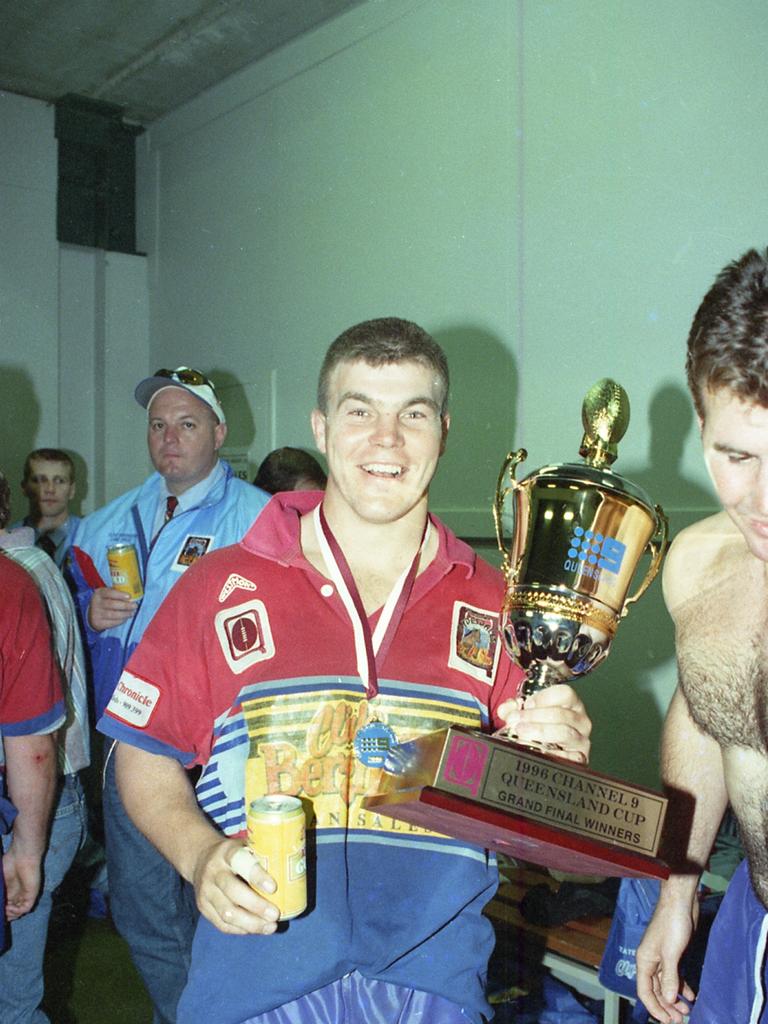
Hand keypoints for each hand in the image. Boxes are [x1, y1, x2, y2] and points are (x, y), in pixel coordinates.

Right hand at [3, 843, 41, 920]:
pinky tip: (9, 907)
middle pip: (12, 911)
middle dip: (4, 915)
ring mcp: (25, 895)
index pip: (5, 905)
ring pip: (18, 911)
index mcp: (10, 891)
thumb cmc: (8, 864)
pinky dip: (17, 911)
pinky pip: (26, 908)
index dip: (1, 911)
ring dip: (10, 915)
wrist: (22, 856)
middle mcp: (18, 894)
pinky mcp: (32, 894)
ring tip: (2, 911)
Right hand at [88, 587, 136, 630]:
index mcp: (99, 593)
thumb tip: (133, 594)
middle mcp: (96, 603)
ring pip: (112, 614)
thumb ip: (117, 593)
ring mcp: (96, 614)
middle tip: (134, 606)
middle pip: (111, 604)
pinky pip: (111, 623)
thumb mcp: (108, 594)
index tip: (129, 596)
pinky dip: (121, 620)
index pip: (109, 593)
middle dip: (125, 605)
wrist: (92, 613)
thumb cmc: (105, 601)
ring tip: (132, 612)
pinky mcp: (98, 623)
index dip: (119, 595)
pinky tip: (126, 618)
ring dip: (125, 614)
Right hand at [191, 837, 280, 935]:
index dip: (257, 875)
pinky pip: (222, 924)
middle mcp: (213, 871)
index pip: (241, 862)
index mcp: (227, 852)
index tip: (274, 887)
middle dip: (256, 906)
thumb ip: (263, 853)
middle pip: (233, 891)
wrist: (200, 858)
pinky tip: (256, 929)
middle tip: (276, 914)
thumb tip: (294, 865)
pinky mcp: (203, 908)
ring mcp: (205, 891)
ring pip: (227, 912)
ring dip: (251, 923)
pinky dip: (241, 929)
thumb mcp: (245, 845)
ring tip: (270, 927)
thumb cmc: (234, 854)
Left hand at [497, 684, 591, 762]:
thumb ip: (513, 709)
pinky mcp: (580, 759)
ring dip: (539, 732)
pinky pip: (568, 756)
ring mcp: (582, 740)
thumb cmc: (542, 729)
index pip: (565, 693)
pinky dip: (550, 753)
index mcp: (572, 704)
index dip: (542, 698)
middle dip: (533, 716)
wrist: (552, 754)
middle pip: (560, 713)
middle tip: (516, 722)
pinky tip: (537, 751)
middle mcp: (581, 720)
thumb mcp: (527, 715)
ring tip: (521, 734)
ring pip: (564, 732)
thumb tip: (507, 709)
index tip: (526, 705)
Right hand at [636, 895, 697, 1022]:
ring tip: (687, 1011)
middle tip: (680, 1019)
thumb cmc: (672, 924)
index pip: (644, 991)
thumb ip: (669, 977)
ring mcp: (662, 957)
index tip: (667, 1021)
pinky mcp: (673, 953)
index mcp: (644, 960)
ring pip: (666, 984)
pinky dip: (682, 986)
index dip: (655, 1008)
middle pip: (655, 990)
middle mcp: (651, 961)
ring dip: (675, 998)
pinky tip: (691, 995)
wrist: (681, 902)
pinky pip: (675, 975)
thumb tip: (669, 1000)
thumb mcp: (671, 953)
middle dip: (666, 1006)